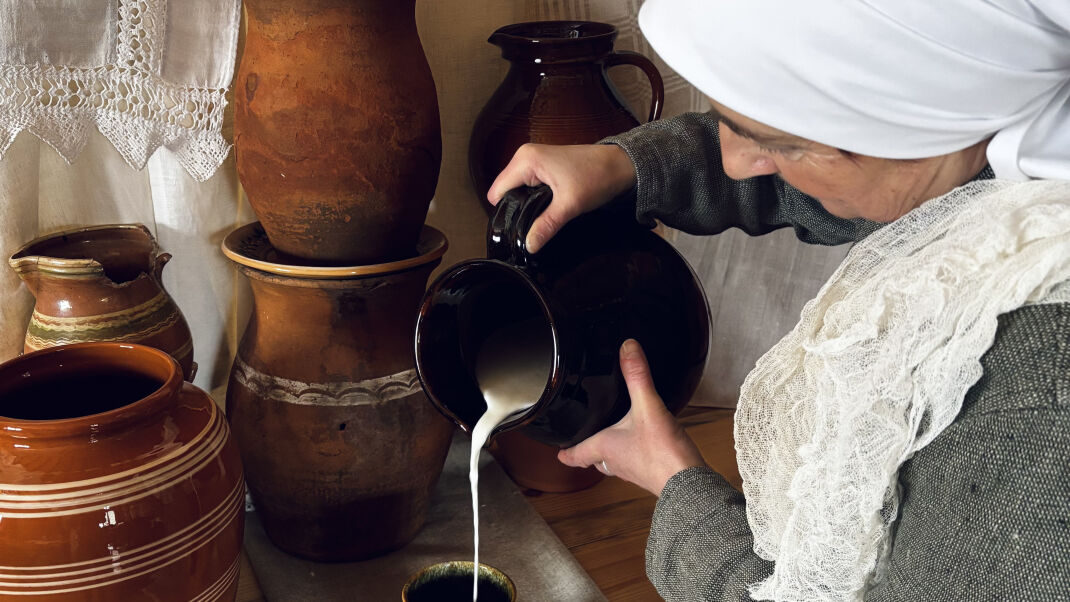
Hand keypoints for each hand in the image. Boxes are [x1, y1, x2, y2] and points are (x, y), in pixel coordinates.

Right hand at [487, 143, 636, 252]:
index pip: (497, 192)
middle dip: (515, 208)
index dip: (506, 212)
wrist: (620, 164)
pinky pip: (526, 185)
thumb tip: (529, 245)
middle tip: (534, 224)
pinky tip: (546, 207)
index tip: (518, 227)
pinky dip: (532, 197)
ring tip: (542, 215)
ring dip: (525, 204)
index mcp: (526, 160)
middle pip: (504, 190)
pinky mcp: (541, 164)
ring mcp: (532, 158)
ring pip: (515, 189)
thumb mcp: (570, 205)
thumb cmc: (597, 176)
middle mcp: (524, 155)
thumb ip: (546, 225)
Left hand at [558, 339, 707, 495]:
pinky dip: (635, 454)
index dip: (566, 453)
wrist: (689, 484)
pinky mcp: (652, 473)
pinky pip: (636, 464)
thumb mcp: (648, 407)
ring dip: (612, 453)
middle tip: (584, 443)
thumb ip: (637, 377)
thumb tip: (628, 349)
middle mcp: (617, 463)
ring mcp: (634, 471)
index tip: (558, 453)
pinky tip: (647, 442)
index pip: (577, 454)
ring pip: (615, 463)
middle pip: (595, 459)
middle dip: (589, 451)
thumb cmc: (664, 454)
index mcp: (605, 448)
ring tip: (614, 439)